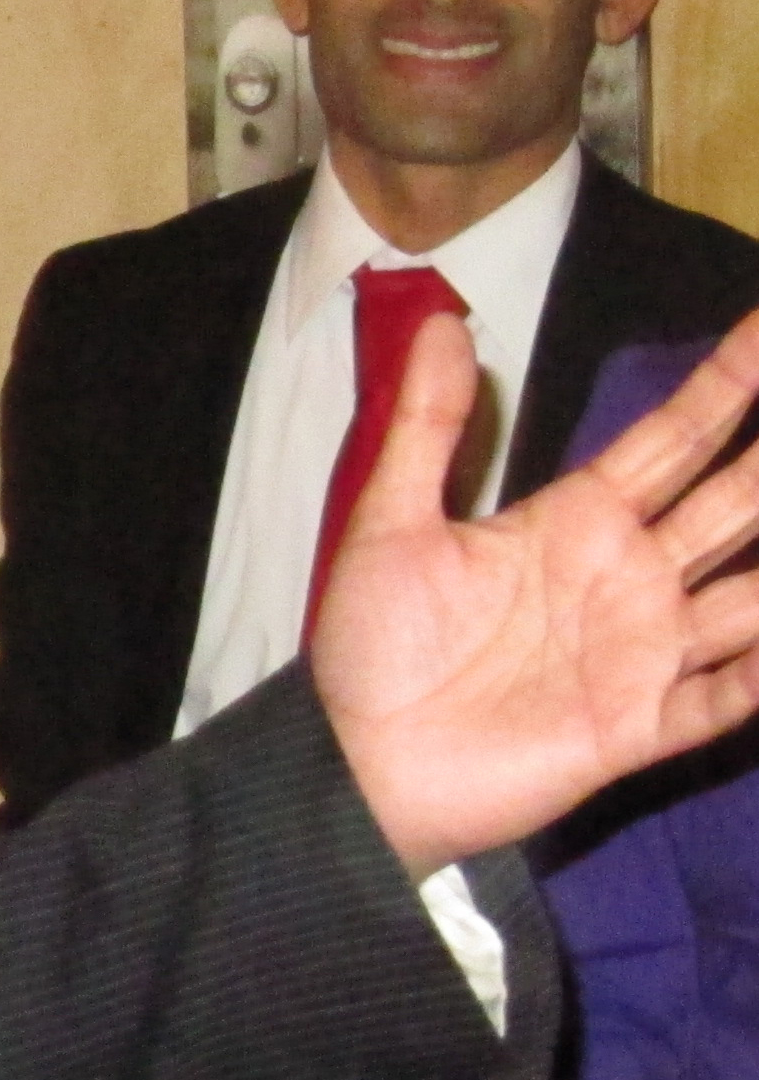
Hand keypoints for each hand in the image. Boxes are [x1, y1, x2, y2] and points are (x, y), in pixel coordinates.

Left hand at [316, 309, 758, 878]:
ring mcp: (645, 651)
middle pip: (734, 504)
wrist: (359, 758)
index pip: (671, 440)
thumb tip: (440, 321)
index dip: (724, 386)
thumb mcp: (390, 520)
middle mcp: (630, 577)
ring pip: (753, 596)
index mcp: (577, 521)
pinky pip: (727, 697)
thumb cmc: (375, 642)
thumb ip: (426, 426)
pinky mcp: (642, 724)